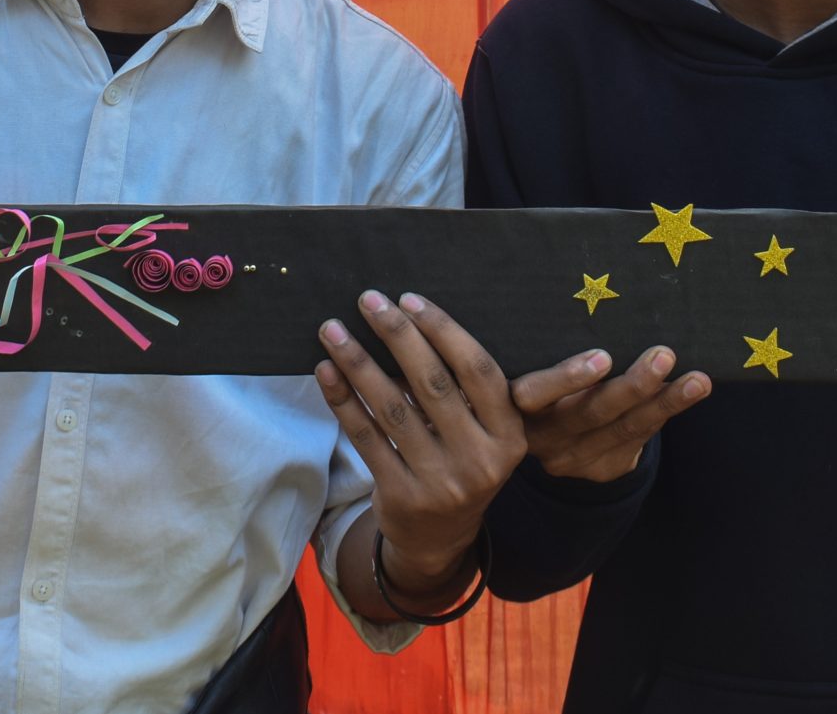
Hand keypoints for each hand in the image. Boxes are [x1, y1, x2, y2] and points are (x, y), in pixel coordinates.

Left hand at [316, 291, 555, 591]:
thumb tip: (409, 316)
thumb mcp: (483, 432)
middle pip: (433, 383)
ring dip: (358, 362)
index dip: (444, 330)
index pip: (479, 370)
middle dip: (397, 334)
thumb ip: (464, 388)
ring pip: (392, 408)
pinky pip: (366, 437)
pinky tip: (327, 370)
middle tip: (368, 300)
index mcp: (510, 435)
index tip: (409, 298)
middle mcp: (480, 459)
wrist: (440, 538)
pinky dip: (343, 400)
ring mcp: (440, 482)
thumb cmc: (460, 462)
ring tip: (333, 328)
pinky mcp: (401, 496)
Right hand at [513, 344, 708, 483]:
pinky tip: (691, 391)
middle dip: (632, 386)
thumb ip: (553, 348)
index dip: (567, 377)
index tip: (603, 357)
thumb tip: (604, 303)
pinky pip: (639, 438)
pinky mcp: (602, 469)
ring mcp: (574, 458)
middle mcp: (544, 436)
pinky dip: (666, 411)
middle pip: (591, 413)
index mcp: (519, 403)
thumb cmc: (546, 381)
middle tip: (665, 355)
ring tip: (698, 380)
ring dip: (665, 402)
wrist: (553, 435)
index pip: (534, 393)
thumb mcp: (537, 369)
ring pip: (625, 428)